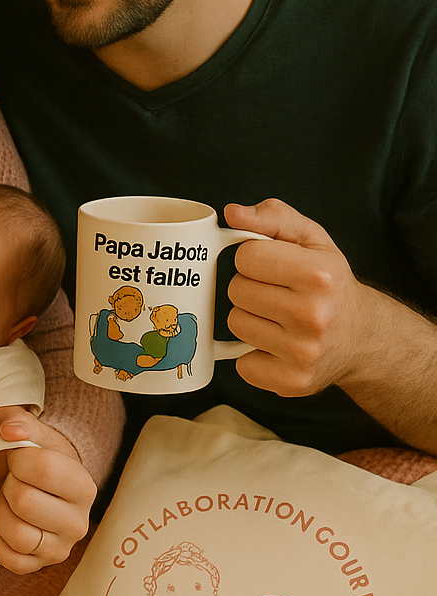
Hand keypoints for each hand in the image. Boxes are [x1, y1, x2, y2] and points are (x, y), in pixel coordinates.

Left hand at [0, 405, 95, 572]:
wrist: (36, 488)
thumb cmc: (31, 459)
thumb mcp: (29, 433)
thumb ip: (17, 420)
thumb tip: (8, 430)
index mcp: (83, 486)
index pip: (44, 468)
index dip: (18, 458)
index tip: (16, 456)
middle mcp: (78, 522)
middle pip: (24, 501)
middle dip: (8, 486)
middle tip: (11, 481)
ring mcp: (60, 549)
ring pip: (15, 532)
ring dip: (0, 512)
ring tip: (6, 500)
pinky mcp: (37, 567)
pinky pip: (7, 558)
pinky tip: (2, 523)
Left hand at [225, 199, 374, 396]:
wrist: (363, 337)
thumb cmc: (330, 283)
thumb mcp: (312, 239)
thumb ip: (272, 217)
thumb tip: (232, 213)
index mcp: (318, 275)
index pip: (246, 257)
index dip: (253, 258)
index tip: (271, 266)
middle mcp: (314, 315)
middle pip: (236, 290)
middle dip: (250, 287)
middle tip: (277, 293)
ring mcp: (303, 353)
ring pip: (235, 324)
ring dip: (250, 318)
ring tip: (278, 318)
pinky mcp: (291, 382)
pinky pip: (242, 363)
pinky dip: (253, 355)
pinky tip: (278, 345)